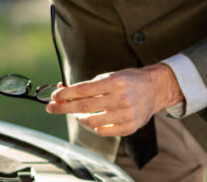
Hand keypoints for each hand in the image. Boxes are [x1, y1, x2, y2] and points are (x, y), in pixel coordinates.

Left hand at [44, 64, 181, 135]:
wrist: (155, 89)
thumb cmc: (130, 81)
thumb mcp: (110, 75)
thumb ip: (90, 85)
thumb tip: (65, 92)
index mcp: (115, 82)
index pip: (83, 90)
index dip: (66, 94)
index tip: (54, 96)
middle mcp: (121, 98)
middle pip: (84, 106)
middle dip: (64, 107)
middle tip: (51, 108)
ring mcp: (126, 114)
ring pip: (92, 121)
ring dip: (79, 117)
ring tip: (76, 113)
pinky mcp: (130, 127)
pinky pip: (104, 131)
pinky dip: (95, 127)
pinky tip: (94, 120)